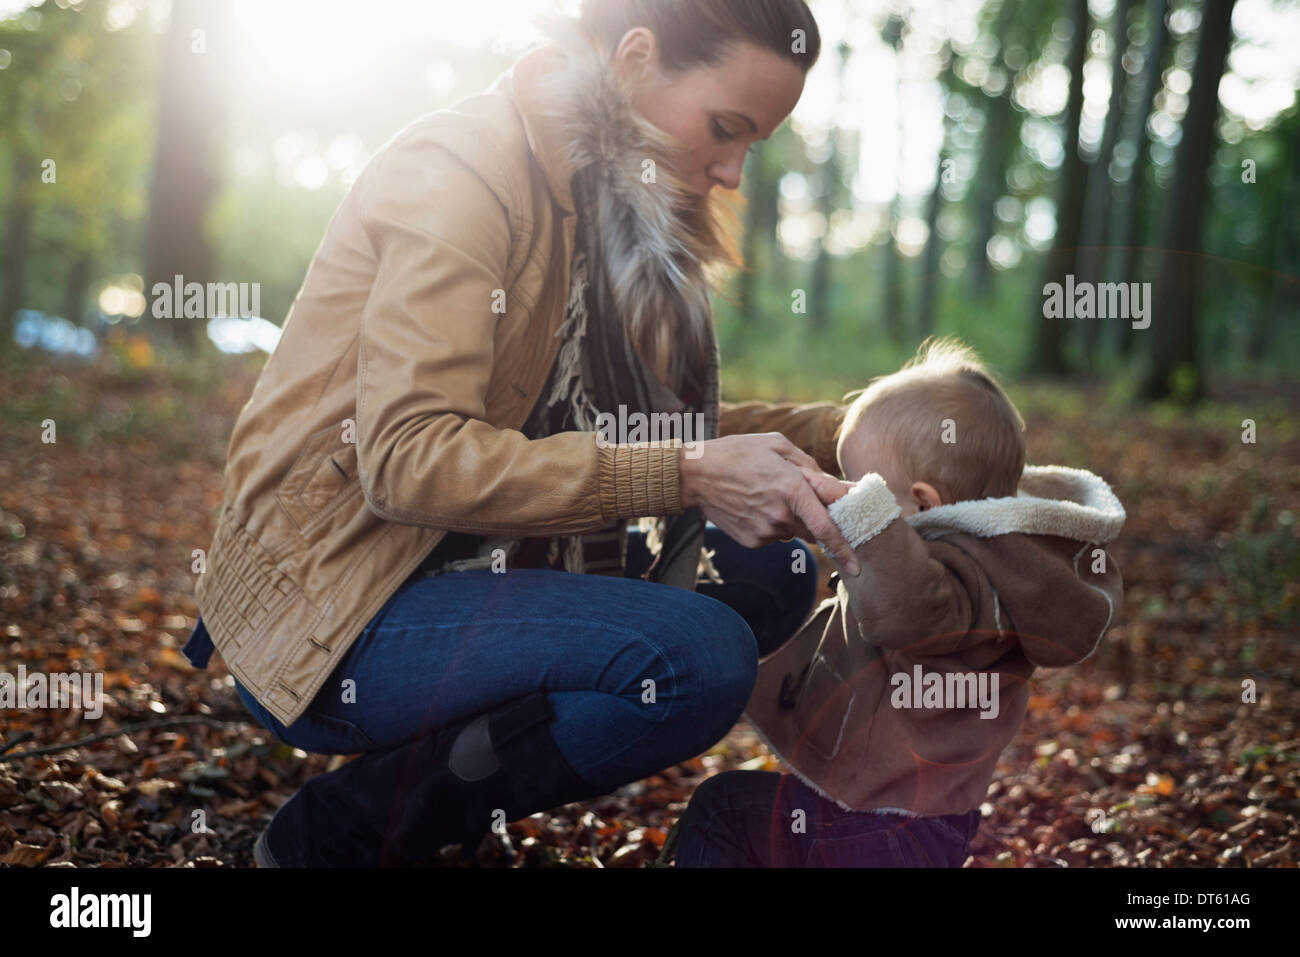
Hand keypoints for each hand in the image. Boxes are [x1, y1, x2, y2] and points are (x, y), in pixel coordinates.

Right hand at [679, 434, 860, 575]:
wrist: (695, 475)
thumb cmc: (739, 453)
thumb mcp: (777, 446)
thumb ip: (811, 467)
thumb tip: (836, 487)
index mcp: (791, 488)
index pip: (826, 527)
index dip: (844, 549)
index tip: (856, 568)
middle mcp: (780, 515)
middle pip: (815, 529)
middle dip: (817, 518)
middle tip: (797, 495)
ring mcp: (765, 531)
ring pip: (795, 531)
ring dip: (792, 517)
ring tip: (767, 493)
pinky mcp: (753, 541)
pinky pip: (776, 536)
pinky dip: (773, 523)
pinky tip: (755, 505)